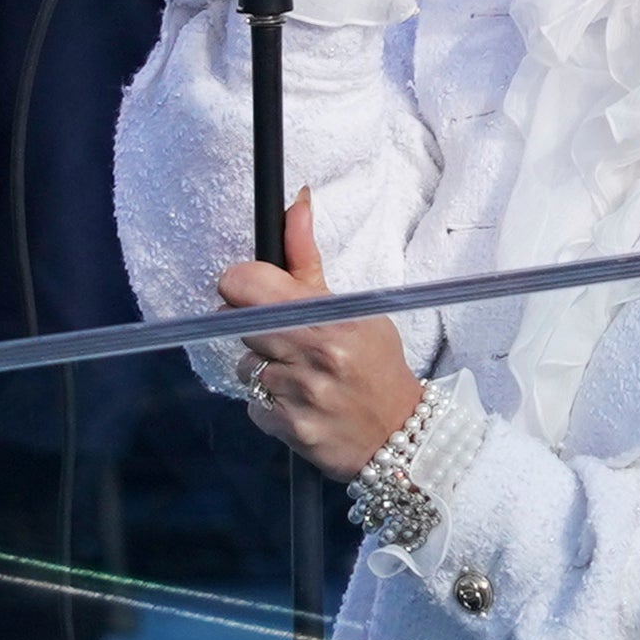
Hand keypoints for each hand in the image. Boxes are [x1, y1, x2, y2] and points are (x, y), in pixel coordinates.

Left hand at [216, 195, 422, 481]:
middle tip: (288, 336)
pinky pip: (252, 404)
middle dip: (256, 326)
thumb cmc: (376, 364)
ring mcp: (297, 395)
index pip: (245, 284)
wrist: (401, 436)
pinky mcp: (286, 428)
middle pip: (238, 322)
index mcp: (329, 317)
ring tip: (302, 375)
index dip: (242, 284)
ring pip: (244, 366)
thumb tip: (295, 202)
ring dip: (265, 368)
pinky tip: (300, 403)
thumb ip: (307, 259)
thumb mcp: (355, 308)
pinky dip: (270, 403)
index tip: (256, 291)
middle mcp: (312, 354)